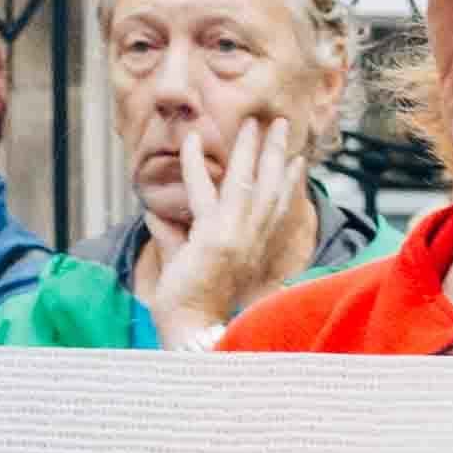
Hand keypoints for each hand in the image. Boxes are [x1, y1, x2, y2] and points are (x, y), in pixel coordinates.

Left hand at [150, 118, 321, 345]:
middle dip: (277, 154)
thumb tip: (155, 215)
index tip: (297, 161)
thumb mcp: (185, 264)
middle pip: (271, 188)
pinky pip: (204, 190)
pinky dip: (196, 163)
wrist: (192, 331)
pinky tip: (192, 140)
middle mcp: (251, 240)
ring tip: (256, 122)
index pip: (276, 210)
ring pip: (249, 182)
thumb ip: (174, 237)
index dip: (289, 184)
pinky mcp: (214, 236)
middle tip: (281, 125)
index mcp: (252, 249)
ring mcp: (235, 236)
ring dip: (252, 148)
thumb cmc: (188, 304)